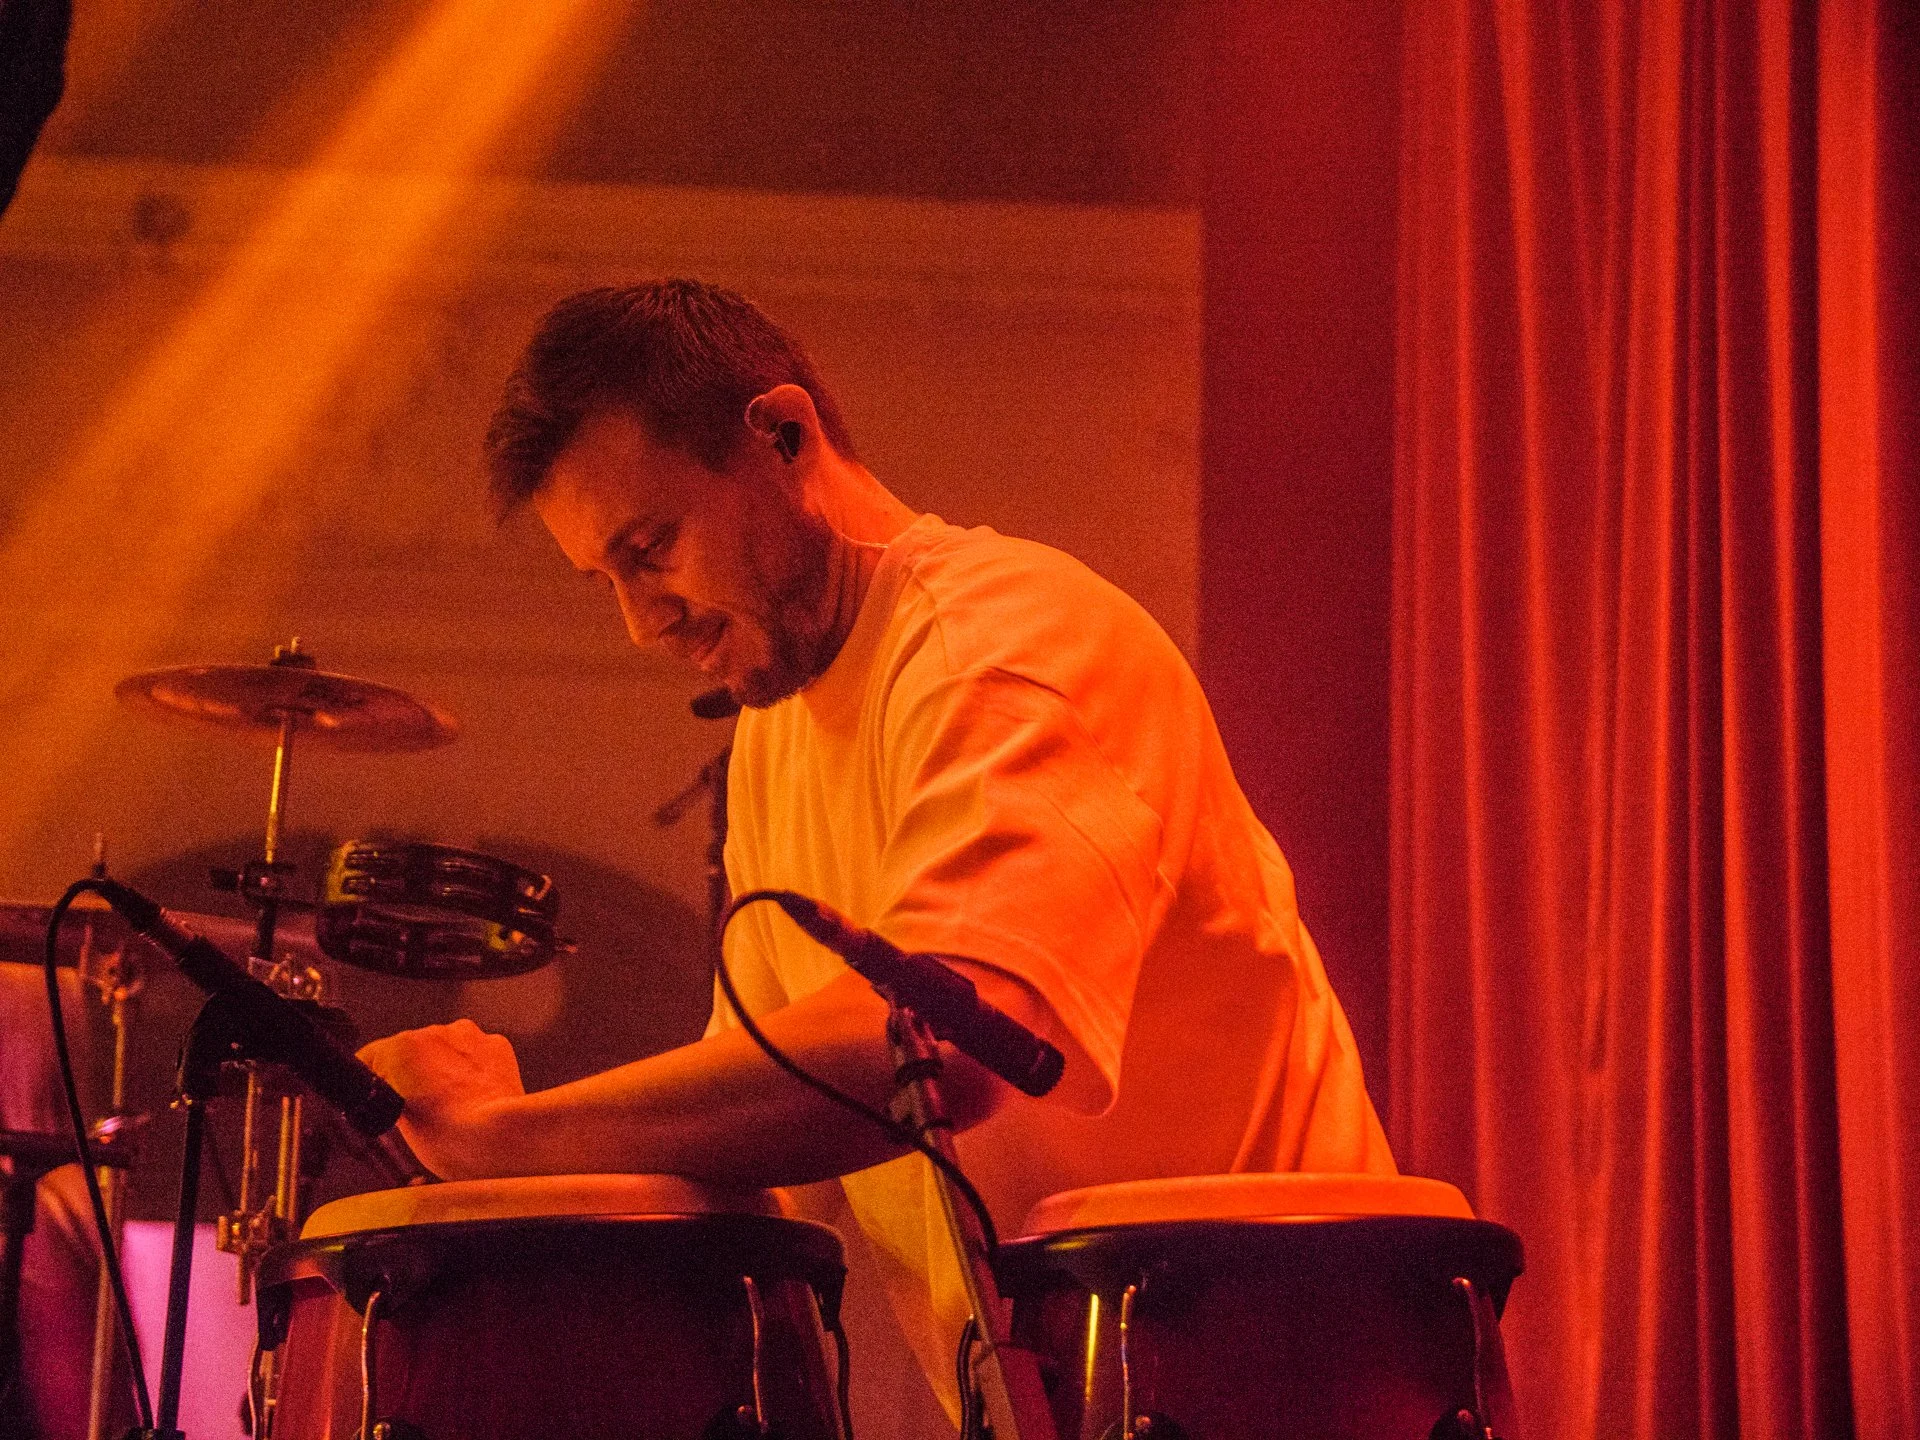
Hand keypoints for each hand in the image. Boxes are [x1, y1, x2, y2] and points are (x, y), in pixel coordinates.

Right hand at [357, 1019, 525, 1179]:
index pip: (369, 1059)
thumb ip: (390, 1098)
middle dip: (412, 1073)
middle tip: (420, 1107)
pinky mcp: (496, 1044)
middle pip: (410, 1051)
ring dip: (444, 1067)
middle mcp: (433, 1032)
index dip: (372, 1084)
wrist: (501, 1135)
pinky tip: (476, 1094)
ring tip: (453, 1103)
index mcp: (400, 1048)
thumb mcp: (398, 1125)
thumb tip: (395, 1095)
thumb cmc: (449, 1136)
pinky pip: (475, 1053)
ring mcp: (468, 1035)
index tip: (378, 1099)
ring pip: (445, 1048)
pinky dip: (472, 1068)